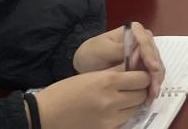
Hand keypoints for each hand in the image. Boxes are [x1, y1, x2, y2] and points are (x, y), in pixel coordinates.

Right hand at [34, 67, 153, 128]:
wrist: (44, 114)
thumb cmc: (64, 91)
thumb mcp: (91, 75)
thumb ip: (114, 72)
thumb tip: (134, 66)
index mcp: (108, 81)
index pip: (142, 78)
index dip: (143, 76)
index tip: (139, 75)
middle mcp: (112, 100)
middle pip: (141, 94)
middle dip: (140, 90)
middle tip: (133, 87)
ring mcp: (109, 118)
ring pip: (135, 109)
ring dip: (133, 103)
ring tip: (123, 99)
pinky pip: (123, 121)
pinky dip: (123, 115)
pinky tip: (114, 110)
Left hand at [73, 23, 163, 99]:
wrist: (86, 63)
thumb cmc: (92, 53)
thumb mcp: (101, 50)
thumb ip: (119, 50)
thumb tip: (136, 54)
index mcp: (135, 30)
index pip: (146, 42)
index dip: (150, 56)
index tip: (153, 69)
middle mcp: (143, 39)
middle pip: (154, 55)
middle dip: (156, 72)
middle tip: (154, 89)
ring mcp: (145, 52)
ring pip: (156, 65)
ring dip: (156, 80)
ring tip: (152, 95)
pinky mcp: (144, 64)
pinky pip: (152, 73)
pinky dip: (152, 84)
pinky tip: (150, 94)